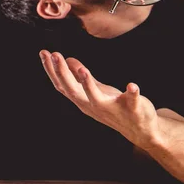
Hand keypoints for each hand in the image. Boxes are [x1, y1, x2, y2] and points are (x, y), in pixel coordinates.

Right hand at [39, 51, 159, 148]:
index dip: (52, 70)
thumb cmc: (114, 107)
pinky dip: (132, 93)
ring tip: (83, 70)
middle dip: (63, 73)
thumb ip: (81, 76)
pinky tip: (132, 85)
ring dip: (89, 85)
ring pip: (97, 98)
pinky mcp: (132, 109)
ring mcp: (113, 109)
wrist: (140, 130)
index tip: (43, 53)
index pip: (63, 86)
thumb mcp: (95, 90)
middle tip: (54, 55)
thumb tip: (67, 59)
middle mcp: (94, 106)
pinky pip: (132, 101)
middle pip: (73, 91)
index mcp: (84, 100)